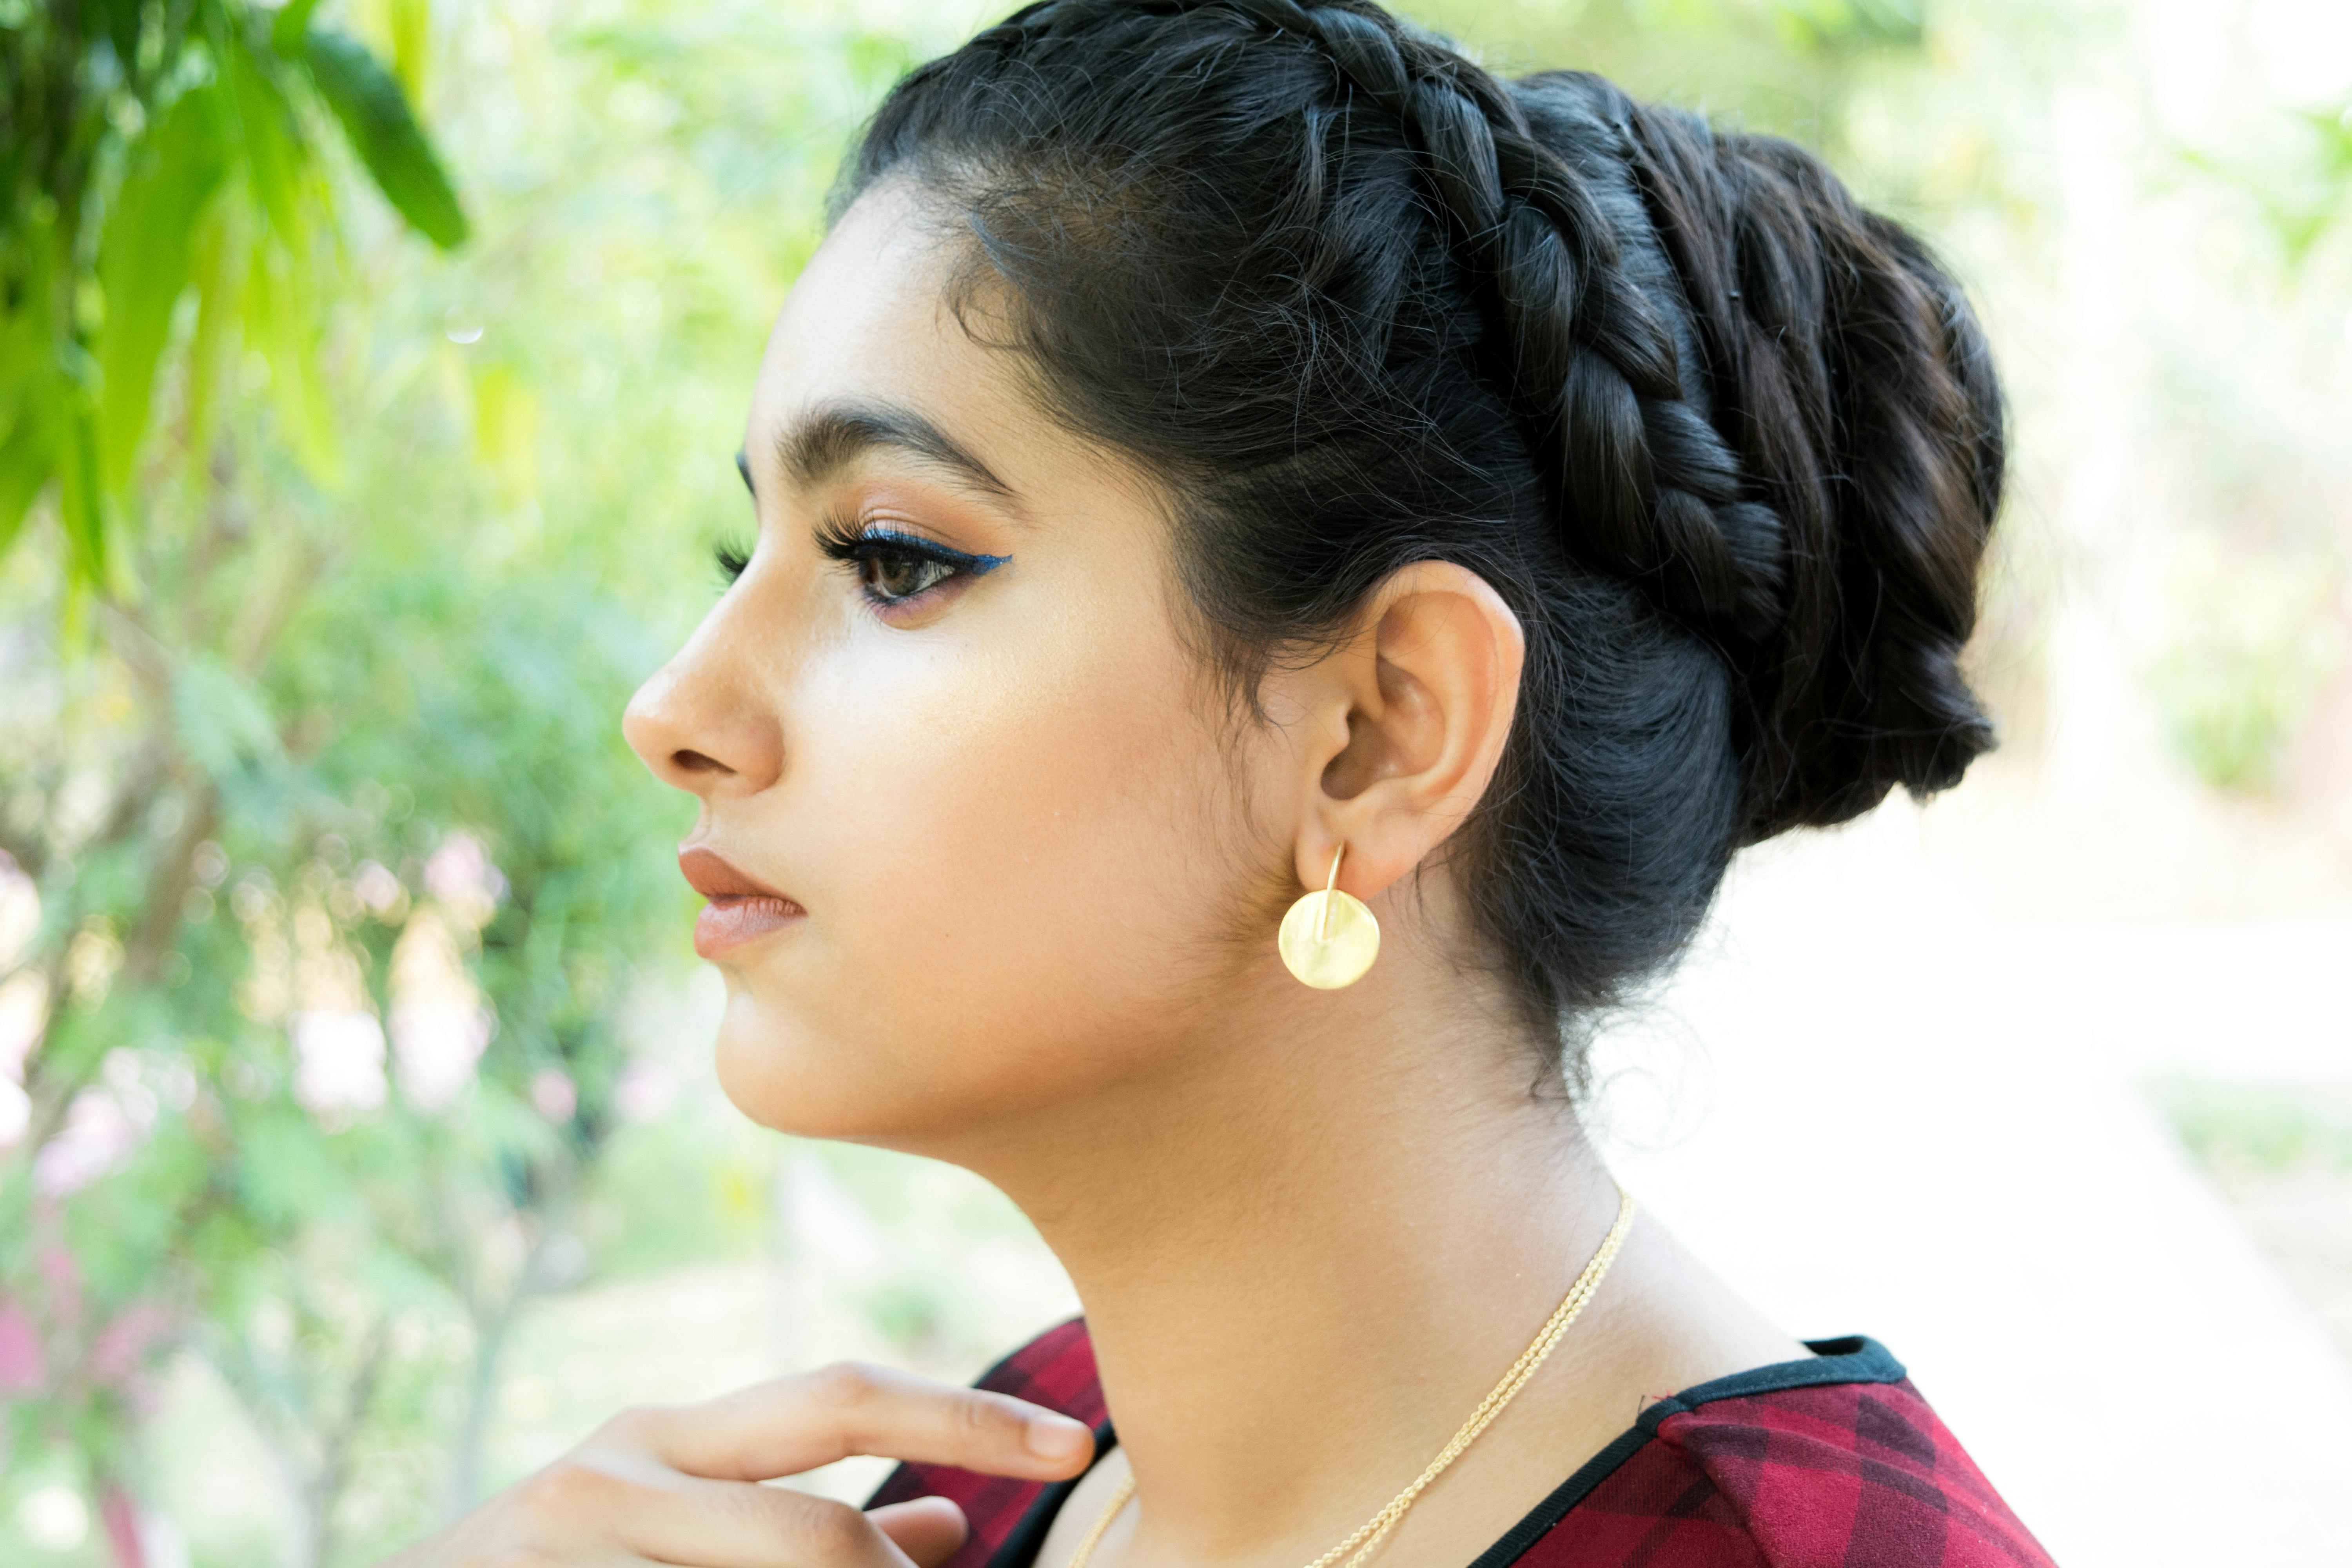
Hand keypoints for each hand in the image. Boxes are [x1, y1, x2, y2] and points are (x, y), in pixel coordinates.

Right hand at [377, 1360, 1095, 1566]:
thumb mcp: (677, 1534)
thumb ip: (811, 1531)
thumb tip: (952, 1531)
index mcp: (668, 1440)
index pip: (846, 1399)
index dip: (969, 1416)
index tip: (1079, 1443)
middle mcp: (619, 1476)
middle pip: (818, 1536)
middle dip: (901, 1565)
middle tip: (992, 1547)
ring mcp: (575, 1549)